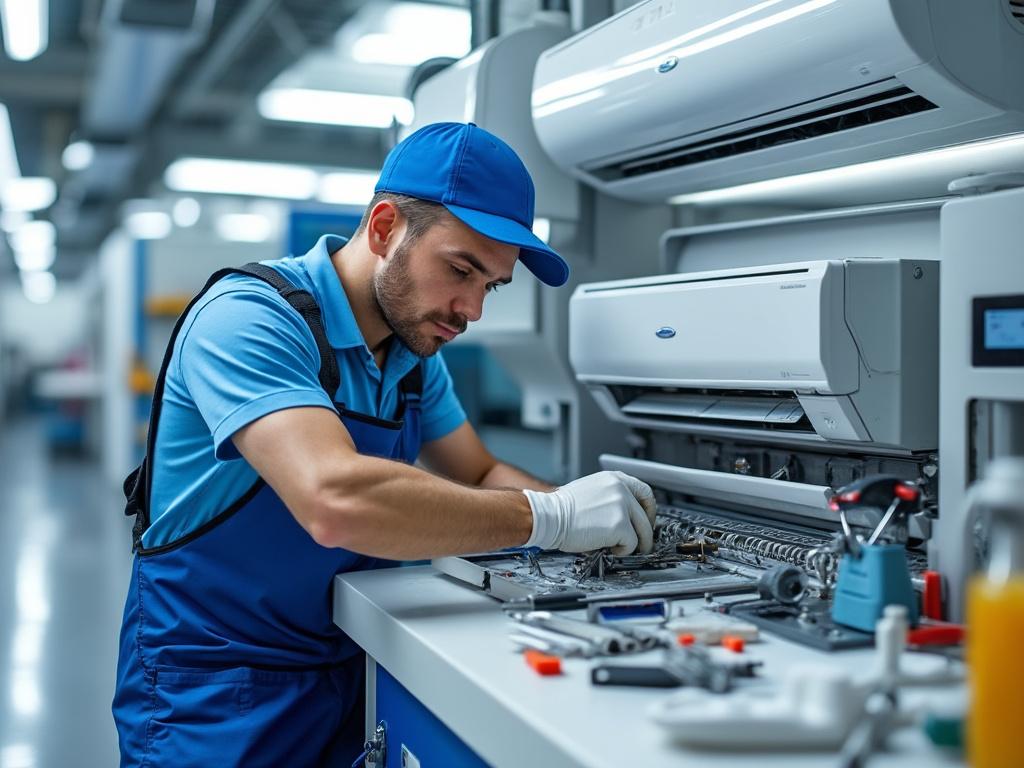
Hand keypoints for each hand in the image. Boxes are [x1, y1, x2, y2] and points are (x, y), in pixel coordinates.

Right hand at [522, 471, 657, 554]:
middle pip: (646, 515)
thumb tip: (625, 515)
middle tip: (641, 544)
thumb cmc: (561, 509)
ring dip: (633, 544)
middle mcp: (621, 489)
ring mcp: (622, 506)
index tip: (646, 522)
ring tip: (619, 548)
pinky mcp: (620, 525)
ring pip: (641, 531)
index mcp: (614, 479)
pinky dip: (621, 550)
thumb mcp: (591, 491)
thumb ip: (611, 498)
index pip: (645, 492)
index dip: (649, 511)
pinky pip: (630, 544)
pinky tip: (606, 547)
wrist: (548, 516)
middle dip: (646, 533)